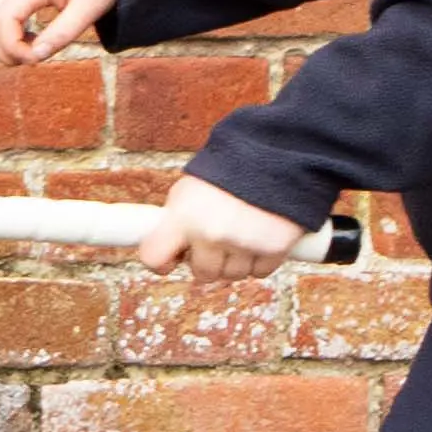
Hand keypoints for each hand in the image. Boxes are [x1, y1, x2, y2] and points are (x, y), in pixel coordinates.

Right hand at [0, 0, 116, 67]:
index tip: (37, 59)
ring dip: (2, 45)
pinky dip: (7, 36)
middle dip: (3, 51)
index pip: (2, 22)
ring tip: (32, 52)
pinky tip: (31, 40)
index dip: (13, 47)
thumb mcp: (88, 9)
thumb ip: (61, 34)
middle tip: (33, 61)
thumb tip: (36, 56)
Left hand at [151, 174, 314, 275]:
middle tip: (217, 241)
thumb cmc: (229, 173)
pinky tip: (260, 237)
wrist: (276, 157)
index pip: (154, 257)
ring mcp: (243, 243)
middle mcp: (210, 234)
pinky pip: (260, 271)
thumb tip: (175, 251)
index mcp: (182, 217)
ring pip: (233, 275)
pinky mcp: (273, 249)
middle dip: (208, 261)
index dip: (161, 263)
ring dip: (236, 261)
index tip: (172, 260)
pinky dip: (261, 260)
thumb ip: (177, 221)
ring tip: (241, 233)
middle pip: (203, 273)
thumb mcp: (190, 189)